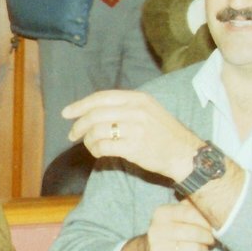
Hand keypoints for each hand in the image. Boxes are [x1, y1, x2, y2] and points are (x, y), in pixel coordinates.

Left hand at [63, 90, 201, 181]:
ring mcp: (135, 129)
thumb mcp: (148, 110)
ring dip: (87, 140)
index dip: (80, 105)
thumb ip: (123, 107)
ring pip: (96, 131)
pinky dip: (96, 151)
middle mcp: (136, 110)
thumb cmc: (163, 133)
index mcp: (138, 98)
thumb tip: (91, 111)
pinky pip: (103, 147)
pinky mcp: (134, 147)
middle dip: (78, 125)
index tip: (66, 113)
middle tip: (72, 134)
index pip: (101, 97)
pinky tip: (99, 153)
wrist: (184, 153)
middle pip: (95, 114)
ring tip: (90, 145)